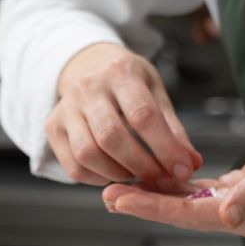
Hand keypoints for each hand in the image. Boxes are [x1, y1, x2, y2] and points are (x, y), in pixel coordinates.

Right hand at [45, 42, 201, 187]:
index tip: (182, 169)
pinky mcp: (53, 127)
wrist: (90, 65)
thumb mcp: (156, 92)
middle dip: (142, 166)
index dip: (165, 148)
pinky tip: (115, 173)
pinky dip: (97, 179)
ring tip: (138, 175)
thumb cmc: (129, 82)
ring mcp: (65, 107)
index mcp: (120, 72)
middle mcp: (88, 87)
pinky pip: (73, 166)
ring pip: (88, 154)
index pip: (142, 115)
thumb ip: (173, 128)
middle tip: (162, 180)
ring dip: (118, 174)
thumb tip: (190, 163)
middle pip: (112, 137)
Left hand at [102, 119, 244, 238]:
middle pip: (182, 213)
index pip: (189, 214)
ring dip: (156, 195)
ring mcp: (242, 207)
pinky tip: (160, 179)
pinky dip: (179, 187)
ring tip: (122, 186)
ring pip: (188, 204)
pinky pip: (203, 193)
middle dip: (144, 202)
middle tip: (105, 192)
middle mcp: (241, 217)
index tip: (119, 197)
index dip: (152, 205)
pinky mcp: (244, 192)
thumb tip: (223, 215)